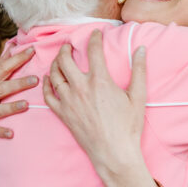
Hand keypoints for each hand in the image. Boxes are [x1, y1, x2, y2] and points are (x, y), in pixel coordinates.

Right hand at [0, 46, 37, 169]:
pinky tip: (11, 134)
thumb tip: (12, 44)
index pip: (4, 67)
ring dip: (13, 106)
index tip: (32, 50)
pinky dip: (1, 131)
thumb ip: (1, 64)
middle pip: (4, 87)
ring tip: (26, 104)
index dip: (17, 58)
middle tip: (35, 79)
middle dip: (19, 83)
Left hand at [44, 29, 146, 181]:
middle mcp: (80, 88)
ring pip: (54, 74)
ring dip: (55, 63)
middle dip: (66, 48)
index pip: (93, 50)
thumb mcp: (138, 96)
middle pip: (65, 59)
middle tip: (69, 45)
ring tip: (59, 58)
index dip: (94, 38)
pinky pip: (47, 95)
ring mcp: (68, 101)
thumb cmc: (128, 126)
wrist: (114, 153)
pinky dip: (46, 84)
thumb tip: (141, 49)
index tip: (95, 33)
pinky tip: (48, 79)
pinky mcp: (62, 114)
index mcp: (100, 81)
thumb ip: (139, 70)